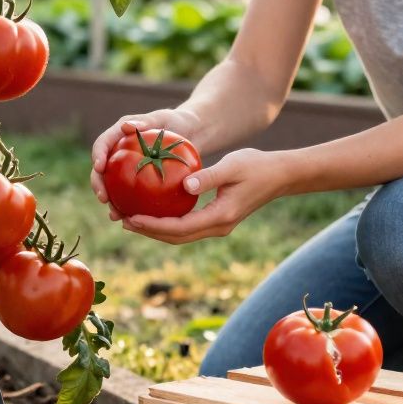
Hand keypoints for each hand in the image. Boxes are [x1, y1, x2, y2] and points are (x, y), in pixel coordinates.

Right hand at [90, 108, 200, 220]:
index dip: (97, 155)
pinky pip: (130, 196)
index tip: (99, 167)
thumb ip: (146, 121)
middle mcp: (118, 153)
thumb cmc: (175, 122)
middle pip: (101, 170)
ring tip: (115, 215)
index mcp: (119, 135)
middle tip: (104, 197)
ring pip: (112, 187)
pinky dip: (129, 207)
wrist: (189, 134)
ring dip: (110, 202)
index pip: (102, 144)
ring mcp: (125, 169)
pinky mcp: (136, 182)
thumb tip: (126, 126)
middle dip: (98, 185)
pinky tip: (131, 220)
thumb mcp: (163, 118)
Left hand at [122, 148, 291, 243]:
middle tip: (122, 220)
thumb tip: (184, 185)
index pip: (180, 228)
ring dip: (156, 230)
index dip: (153, 226)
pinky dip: (168, 222)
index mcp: (220, 216)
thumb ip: (208, 176)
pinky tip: (153, 211)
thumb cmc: (257, 165)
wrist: (280, 175)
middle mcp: (218, 226)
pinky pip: (187, 226)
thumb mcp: (232, 166)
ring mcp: (218, 225)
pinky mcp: (217, 219)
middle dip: (148, 232)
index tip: (131, 219)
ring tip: (131, 219)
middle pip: (176, 237)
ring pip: (181, 235)